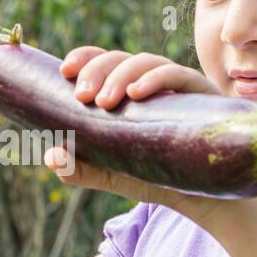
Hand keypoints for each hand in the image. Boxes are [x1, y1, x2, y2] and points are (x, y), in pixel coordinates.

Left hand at [48, 47, 223, 221]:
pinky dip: (156, 78)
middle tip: (83, 96)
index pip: (104, 62)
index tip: (64, 71)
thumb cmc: (157, 177)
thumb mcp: (113, 174)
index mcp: (127, 93)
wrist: (206, 198)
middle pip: (121, 58)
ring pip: (147, 61)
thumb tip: (51, 155)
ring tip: (104, 102)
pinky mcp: (202, 94)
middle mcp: (151, 83)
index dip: (85, 58)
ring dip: (122, 75)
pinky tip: (138, 94)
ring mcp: (177, 86)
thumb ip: (81, 168)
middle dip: (98, 70)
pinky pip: (179, 74)